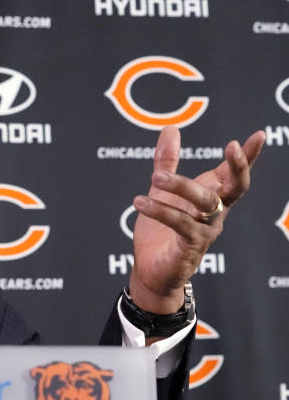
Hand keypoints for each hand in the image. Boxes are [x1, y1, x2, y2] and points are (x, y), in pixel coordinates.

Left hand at [128, 126, 265, 312]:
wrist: (152, 270)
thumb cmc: (161, 230)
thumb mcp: (162, 191)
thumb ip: (167, 163)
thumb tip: (171, 129)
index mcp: (211, 197)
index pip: (234, 174)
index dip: (247, 156)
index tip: (258, 135)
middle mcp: (214, 213)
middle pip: (235, 188)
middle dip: (238, 166)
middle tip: (230, 145)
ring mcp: (206, 230)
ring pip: (205, 203)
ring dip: (182, 186)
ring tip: (156, 177)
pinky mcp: (190, 246)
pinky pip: (180, 224)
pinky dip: (161, 211)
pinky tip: (140, 202)